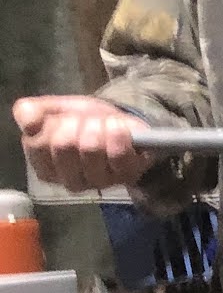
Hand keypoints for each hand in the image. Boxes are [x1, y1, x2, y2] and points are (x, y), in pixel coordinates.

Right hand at [12, 96, 146, 190]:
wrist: (121, 125)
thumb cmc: (81, 121)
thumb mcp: (53, 111)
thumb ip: (30, 112)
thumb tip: (28, 122)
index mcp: (43, 165)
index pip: (38, 144)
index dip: (53, 123)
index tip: (65, 118)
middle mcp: (67, 179)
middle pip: (63, 145)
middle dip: (76, 122)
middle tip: (88, 120)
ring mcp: (97, 181)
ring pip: (90, 148)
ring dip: (99, 125)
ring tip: (105, 123)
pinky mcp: (124, 176)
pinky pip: (118, 154)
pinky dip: (119, 134)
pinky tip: (120, 128)